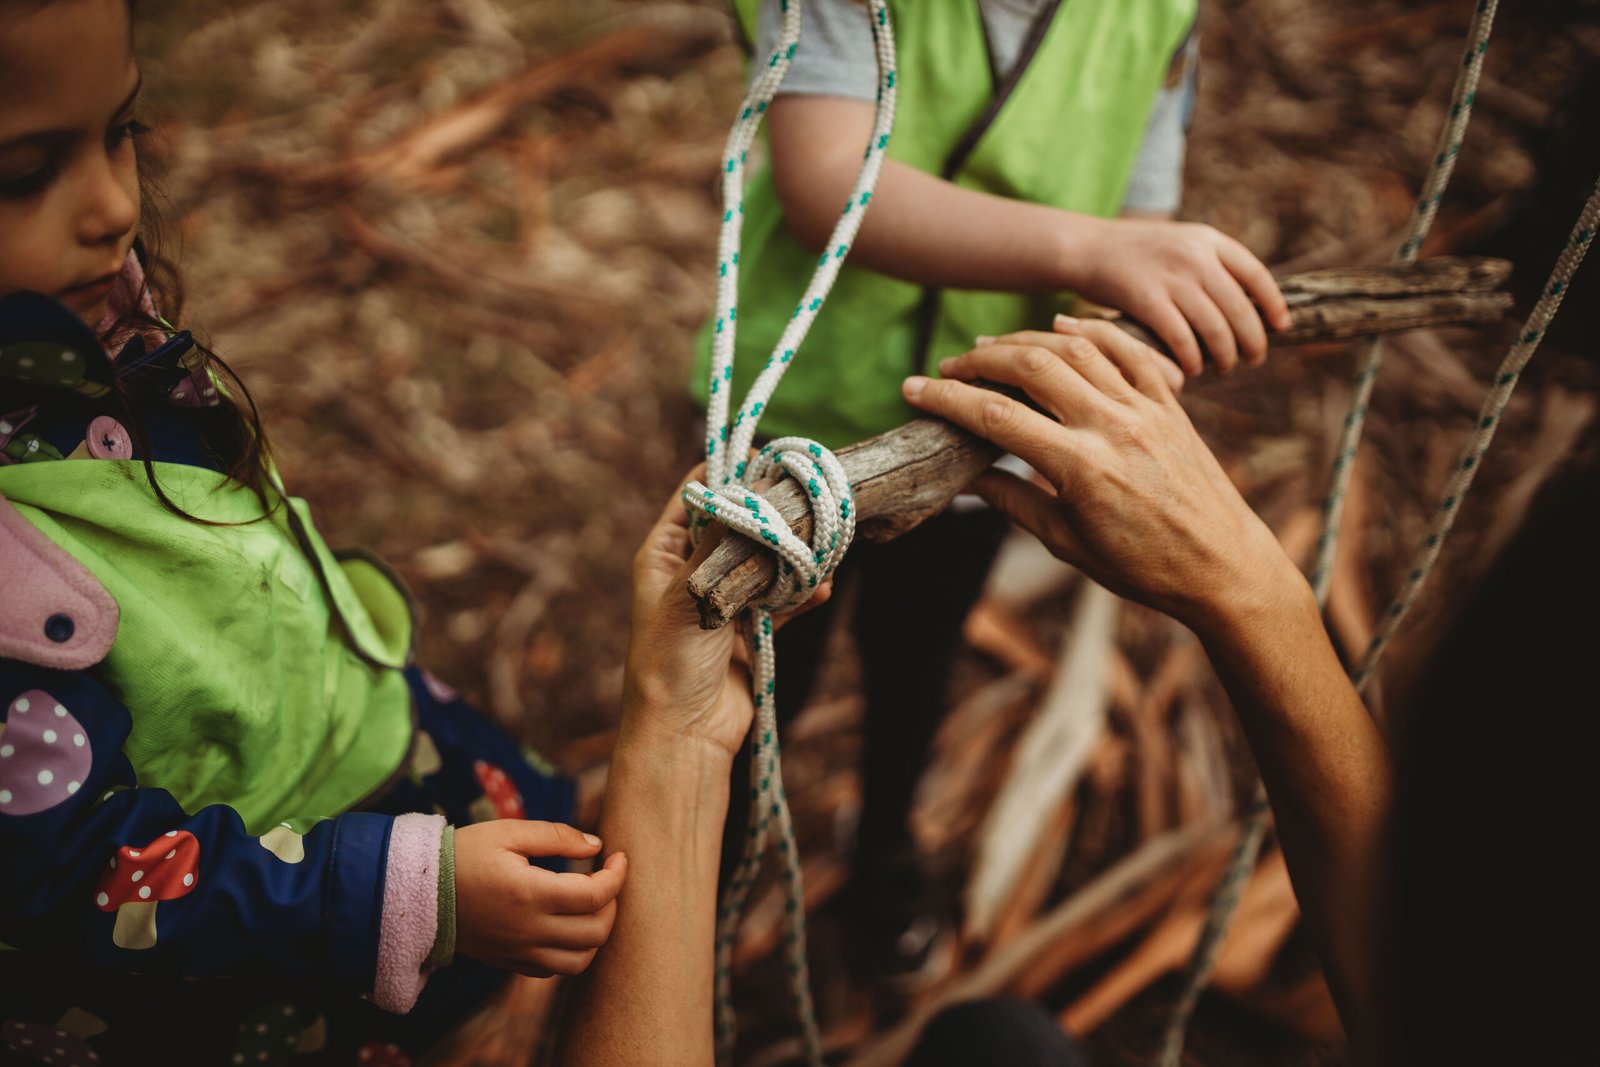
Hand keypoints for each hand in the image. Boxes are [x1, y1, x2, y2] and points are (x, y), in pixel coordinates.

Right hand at [455, 820, 626, 977]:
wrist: (419, 894)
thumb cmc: (463, 856)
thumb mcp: (508, 832)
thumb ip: (556, 836)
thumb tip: (596, 845)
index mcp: (530, 894)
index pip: (595, 895)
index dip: (617, 876)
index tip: (619, 856)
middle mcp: (529, 930)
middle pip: (596, 931)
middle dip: (613, 903)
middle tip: (607, 878)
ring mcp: (520, 952)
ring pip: (581, 960)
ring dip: (598, 933)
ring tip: (594, 905)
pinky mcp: (512, 963)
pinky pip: (557, 969)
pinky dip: (575, 952)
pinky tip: (570, 924)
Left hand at [624, 475, 832, 760]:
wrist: (685, 733)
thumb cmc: (670, 661)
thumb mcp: (691, 593)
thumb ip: (723, 545)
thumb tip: (754, 494)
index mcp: (665, 553)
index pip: (698, 494)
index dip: (730, 474)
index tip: (770, 461)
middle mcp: (694, 569)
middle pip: (739, 525)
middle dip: (773, 514)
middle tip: (807, 498)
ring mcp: (725, 598)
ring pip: (766, 560)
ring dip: (792, 554)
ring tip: (822, 544)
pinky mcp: (751, 629)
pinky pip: (783, 600)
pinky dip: (803, 593)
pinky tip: (825, 586)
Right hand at [902, 319, 1304, 633]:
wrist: (1224, 568)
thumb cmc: (1144, 568)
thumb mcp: (1068, 544)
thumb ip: (1015, 502)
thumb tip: (968, 480)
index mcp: (1081, 468)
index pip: (996, 417)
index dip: (947, 399)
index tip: (913, 390)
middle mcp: (1113, 427)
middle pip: (1032, 367)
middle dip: (980, 360)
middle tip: (949, 366)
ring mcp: (1146, 410)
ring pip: (1078, 349)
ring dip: (1028, 340)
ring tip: (993, 349)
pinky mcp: (1171, 406)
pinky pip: (1130, 352)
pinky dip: (1093, 330)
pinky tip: (1062, 326)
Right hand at [1069, 217, 1290, 376]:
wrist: (1086, 247)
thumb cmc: (1135, 254)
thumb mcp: (1180, 244)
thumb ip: (1210, 265)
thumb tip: (1248, 304)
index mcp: (1208, 240)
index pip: (1256, 275)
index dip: (1273, 305)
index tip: (1279, 327)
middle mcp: (1195, 256)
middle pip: (1241, 309)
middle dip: (1253, 342)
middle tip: (1253, 360)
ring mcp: (1171, 278)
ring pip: (1216, 330)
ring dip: (1225, 357)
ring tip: (1224, 369)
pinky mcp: (1146, 300)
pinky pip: (1182, 340)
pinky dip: (1192, 360)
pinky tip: (1191, 369)